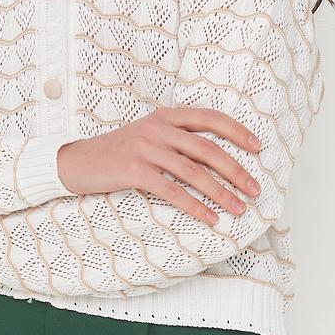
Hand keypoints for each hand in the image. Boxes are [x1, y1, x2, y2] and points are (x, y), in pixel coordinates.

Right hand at [57, 107, 262, 226]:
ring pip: (193, 172)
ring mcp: (145, 148)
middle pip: (206, 148)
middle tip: (254, 189)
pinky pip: (172, 190)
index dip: (236, 131)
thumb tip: (214, 158)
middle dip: (235, 170)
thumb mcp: (147, 135)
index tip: (257, 147)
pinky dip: (194, 206)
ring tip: (238, 208)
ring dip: (220, 193)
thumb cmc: (117, 152)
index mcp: (164, 116)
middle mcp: (157, 128)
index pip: (208, 117)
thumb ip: (175, 139)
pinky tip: (209, 218)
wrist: (77, 161)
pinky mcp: (134, 170)